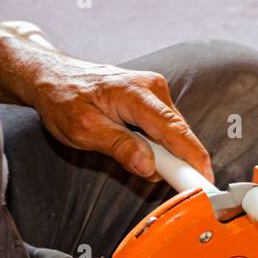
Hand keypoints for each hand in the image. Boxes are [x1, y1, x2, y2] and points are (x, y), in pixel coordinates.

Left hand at [26, 56, 212, 181]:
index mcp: (137, 93)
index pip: (175, 131)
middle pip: (178, 135)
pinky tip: (132, 146)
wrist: (52, 76)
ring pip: (172, 135)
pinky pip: (164, 130)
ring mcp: (155, 93)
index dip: (194, 158)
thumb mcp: (83, 129)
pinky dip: (154, 146)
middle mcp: (153, 88)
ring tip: (125, 154)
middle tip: (147, 176)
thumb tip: (148, 165)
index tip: (205, 181)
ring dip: (158, 154)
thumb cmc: (63, 98)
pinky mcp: (153, 100)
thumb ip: (118, 146)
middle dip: (171, 162)